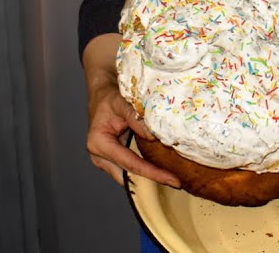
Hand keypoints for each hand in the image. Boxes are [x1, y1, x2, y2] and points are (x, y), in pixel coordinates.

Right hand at [83, 33, 179, 187]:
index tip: (174, 180)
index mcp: (99, 144)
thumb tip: (154, 136)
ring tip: (174, 181)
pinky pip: (131, 168)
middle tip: (179, 185)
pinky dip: (146, 170)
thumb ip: (135, 117)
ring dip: (150, 179)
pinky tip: (164, 171)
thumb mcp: (122, 102)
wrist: (102, 93)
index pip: (131, 164)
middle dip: (153, 182)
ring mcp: (106, 160)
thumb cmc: (110, 96)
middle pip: (130, 176)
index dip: (153, 174)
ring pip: (130, 176)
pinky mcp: (114, 158)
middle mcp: (100, 156)